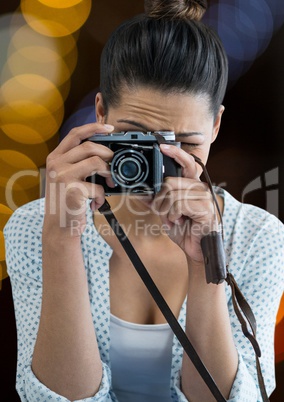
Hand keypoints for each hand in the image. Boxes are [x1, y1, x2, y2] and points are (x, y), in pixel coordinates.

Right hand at [43, 123, 113, 235]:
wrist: (58, 227)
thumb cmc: (66, 202)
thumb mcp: (66, 178)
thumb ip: (78, 163)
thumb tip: (105, 153)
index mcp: (55, 158)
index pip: (75, 134)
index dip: (94, 127)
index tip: (109, 128)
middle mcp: (56, 164)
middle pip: (90, 146)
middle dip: (108, 154)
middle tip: (114, 166)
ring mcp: (63, 176)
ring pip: (96, 162)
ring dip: (109, 173)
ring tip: (109, 184)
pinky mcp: (72, 191)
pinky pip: (98, 187)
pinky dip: (102, 196)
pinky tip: (97, 203)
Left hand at [152, 144, 216, 261]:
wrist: (196, 249)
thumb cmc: (185, 230)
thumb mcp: (166, 213)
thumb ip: (156, 201)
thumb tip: (141, 192)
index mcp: (192, 185)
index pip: (186, 163)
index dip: (175, 153)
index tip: (162, 147)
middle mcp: (200, 188)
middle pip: (170, 182)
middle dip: (160, 200)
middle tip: (163, 212)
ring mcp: (204, 197)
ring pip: (172, 194)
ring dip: (166, 211)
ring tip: (173, 219)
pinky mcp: (205, 208)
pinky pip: (178, 205)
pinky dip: (173, 216)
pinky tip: (179, 222)